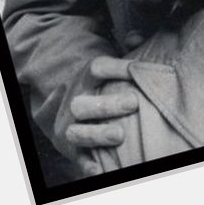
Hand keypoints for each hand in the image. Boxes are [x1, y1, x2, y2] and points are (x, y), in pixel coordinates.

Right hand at [65, 53, 140, 176]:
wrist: (67, 113)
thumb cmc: (99, 88)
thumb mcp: (108, 69)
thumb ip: (125, 51)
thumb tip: (135, 36)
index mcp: (85, 79)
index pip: (97, 68)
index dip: (116, 67)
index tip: (137, 68)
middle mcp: (74, 103)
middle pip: (85, 103)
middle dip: (108, 104)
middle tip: (134, 102)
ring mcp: (71, 128)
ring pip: (79, 132)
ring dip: (98, 134)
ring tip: (120, 134)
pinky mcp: (73, 151)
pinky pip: (79, 160)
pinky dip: (89, 165)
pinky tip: (101, 168)